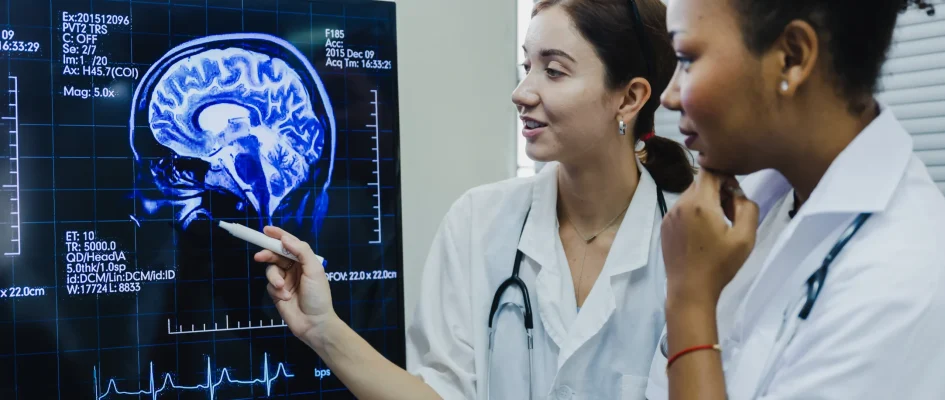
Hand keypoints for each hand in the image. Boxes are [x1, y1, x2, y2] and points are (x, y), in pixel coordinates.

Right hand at [256, 226, 335, 348]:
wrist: (314, 323)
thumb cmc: (318, 295)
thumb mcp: (314, 270)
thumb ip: (301, 251)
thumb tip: (285, 239)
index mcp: (304, 260)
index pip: (289, 244)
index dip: (278, 236)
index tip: (266, 230)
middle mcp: (294, 268)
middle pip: (276, 254)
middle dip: (268, 254)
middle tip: (260, 256)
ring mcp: (285, 280)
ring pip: (271, 270)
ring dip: (274, 277)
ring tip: (281, 288)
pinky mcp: (277, 293)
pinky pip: (270, 285)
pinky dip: (276, 290)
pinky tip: (285, 297)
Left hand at [660, 169, 758, 307]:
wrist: (690, 289)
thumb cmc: (720, 265)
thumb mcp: (745, 237)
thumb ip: (747, 207)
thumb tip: (737, 193)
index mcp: (700, 203)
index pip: (710, 170)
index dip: (725, 175)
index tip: (734, 193)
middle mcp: (680, 204)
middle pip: (700, 182)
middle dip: (717, 190)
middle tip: (730, 213)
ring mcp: (669, 215)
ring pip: (691, 195)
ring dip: (706, 202)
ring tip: (717, 226)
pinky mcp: (664, 226)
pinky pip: (682, 209)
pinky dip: (694, 213)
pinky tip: (702, 234)